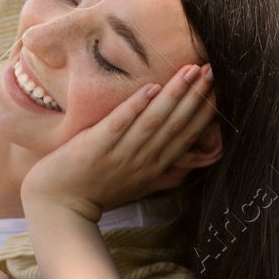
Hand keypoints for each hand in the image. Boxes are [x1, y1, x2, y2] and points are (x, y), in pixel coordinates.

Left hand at [20, 64, 217, 221]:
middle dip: (196, 96)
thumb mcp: (140, 185)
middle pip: (175, 124)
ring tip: (191, 70)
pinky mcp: (95, 147)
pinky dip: (134, 107)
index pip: (186, 136)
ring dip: (174, 95)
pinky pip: (118, 124)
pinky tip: (150, 88)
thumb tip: (197, 159)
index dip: (204, 112)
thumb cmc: (98, 192)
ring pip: (153, 121)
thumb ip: (166, 171)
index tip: (219, 88)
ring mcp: (119, 154)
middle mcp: (142, 161)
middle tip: (213, 70)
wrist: (59, 208)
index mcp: (154, 167)